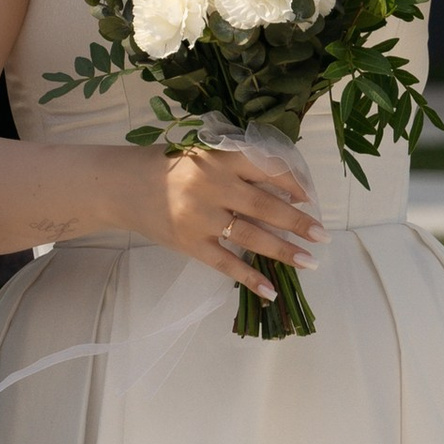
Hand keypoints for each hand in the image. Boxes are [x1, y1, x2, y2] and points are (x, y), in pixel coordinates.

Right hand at [140, 142, 323, 302]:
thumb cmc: (168, 166)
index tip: (310, 196)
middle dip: (298, 222)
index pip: (266, 168)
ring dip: (284, 250)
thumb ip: (237, 167)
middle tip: (322, 235)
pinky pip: (226, 264)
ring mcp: (200, 218)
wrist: (121, 186)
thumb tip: (285, 191)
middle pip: (265, 206)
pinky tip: (271, 290)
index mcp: (218, 158)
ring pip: (251, 236)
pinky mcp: (189, 243)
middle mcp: (212, 186)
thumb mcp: (203, 154)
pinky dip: (250, 278)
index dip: (293, 183)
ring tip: (310, 261)